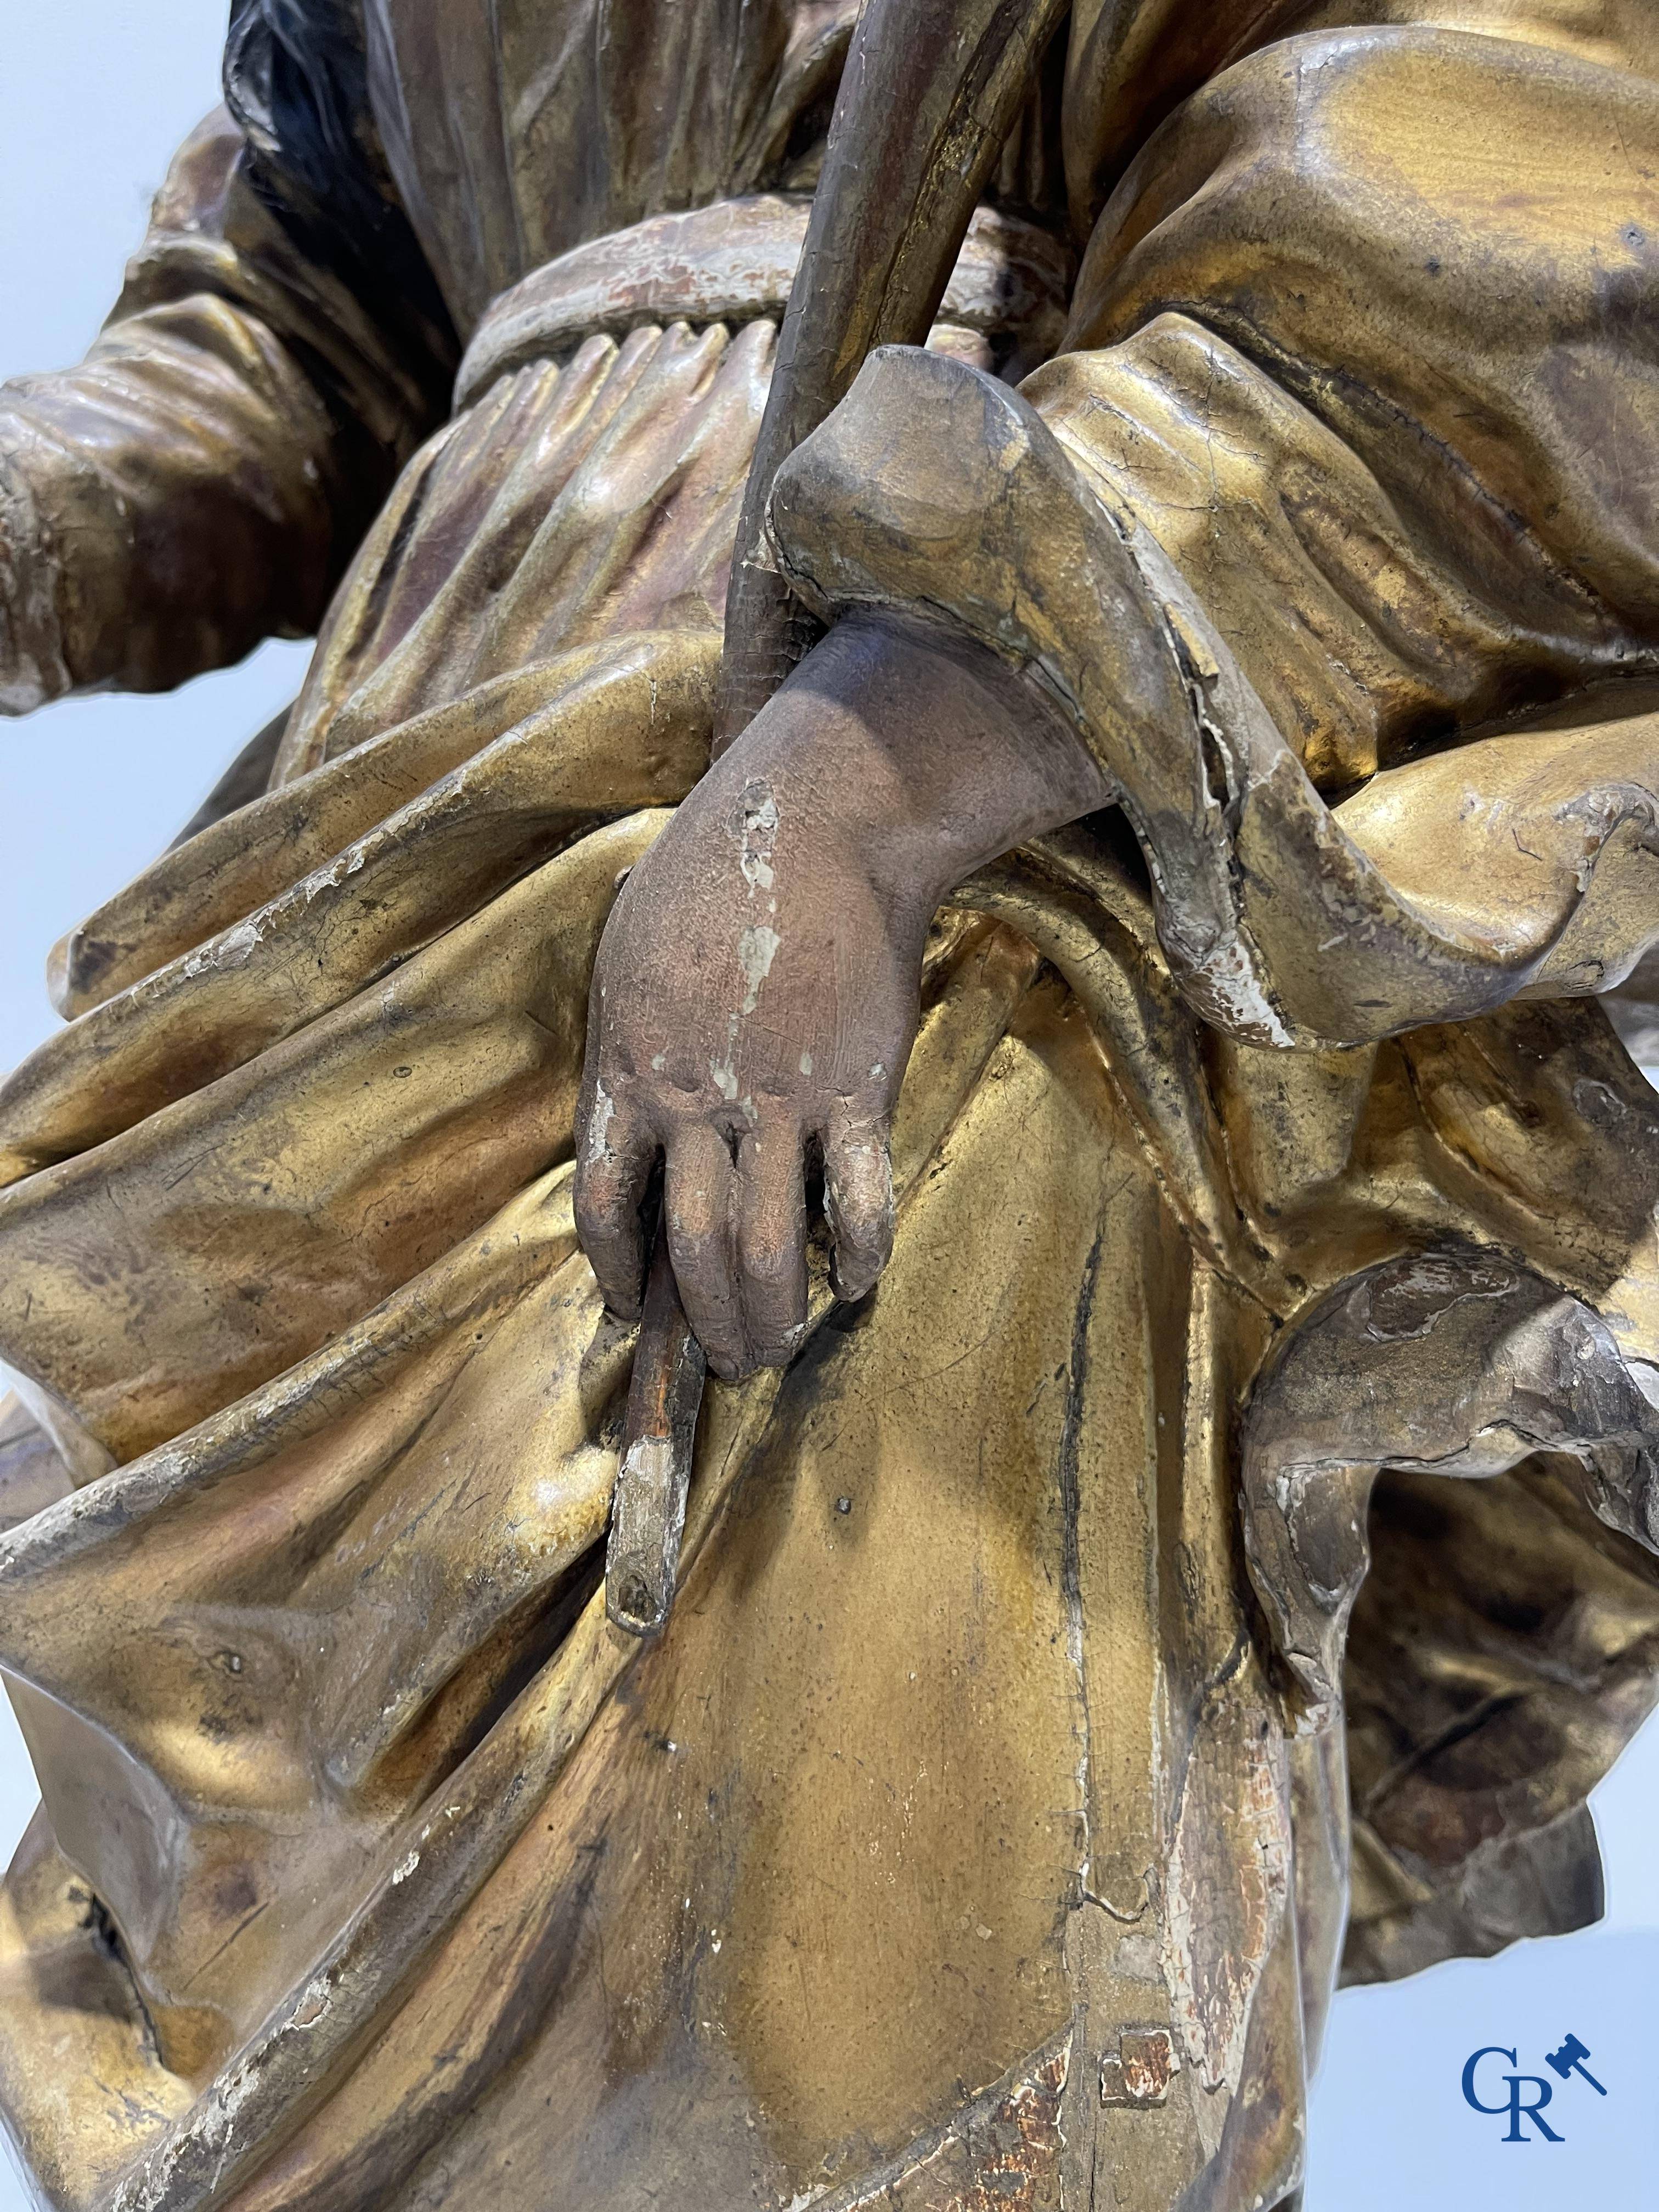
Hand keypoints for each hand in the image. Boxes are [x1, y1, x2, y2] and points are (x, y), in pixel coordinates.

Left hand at [574, 612, 1107, 1378]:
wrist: (813, 822)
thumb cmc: (707, 876)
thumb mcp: (627, 957)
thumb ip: (624, 1047)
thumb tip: (629, 1121)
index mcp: (630, 1071)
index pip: (604, 1205)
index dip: (615, 1273)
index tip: (632, 1307)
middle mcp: (700, 1101)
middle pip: (692, 1248)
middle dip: (706, 1324)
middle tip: (724, 1366)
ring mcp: (782, 1099)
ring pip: (769, 1244)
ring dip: (772, 1315)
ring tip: (778, 1349)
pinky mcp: (858, 1089)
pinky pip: (858, 1198)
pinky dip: (858, 1254)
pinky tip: (855, 1283)